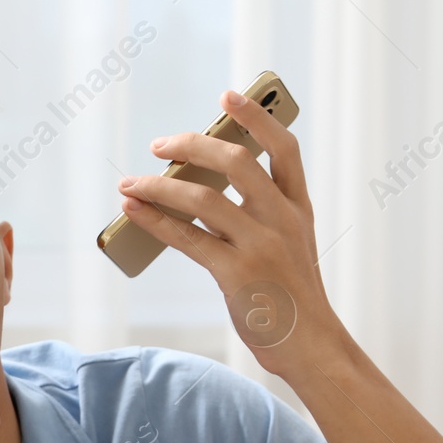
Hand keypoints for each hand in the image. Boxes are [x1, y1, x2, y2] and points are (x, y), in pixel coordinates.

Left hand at [115, 89, 340, 375]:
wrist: (311, 346)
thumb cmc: (292, 299)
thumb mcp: (292, 248)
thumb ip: (263, 218)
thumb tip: (202, 193)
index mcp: (298, 209)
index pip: (284, 148)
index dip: (256, 117)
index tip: (227, 96)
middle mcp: (282, 220)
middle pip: (236, 162)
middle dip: (192, 145)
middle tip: (160, 144)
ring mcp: (261, 246)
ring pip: (203, 198)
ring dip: (159, 185)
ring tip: (130, 183)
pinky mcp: (237, 274)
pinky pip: (187, 238)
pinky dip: (155, 220)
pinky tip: (134, 210)